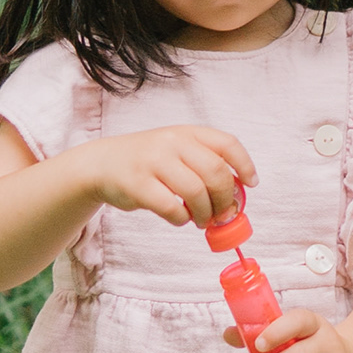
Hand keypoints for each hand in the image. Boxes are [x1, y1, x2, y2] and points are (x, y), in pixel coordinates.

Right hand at [83, 123, 254, 227]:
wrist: (102, 163)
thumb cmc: (148, 161)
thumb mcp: (176, 149)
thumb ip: (203, 163)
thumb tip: (236, 195)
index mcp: (187, 132)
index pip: (227, 144)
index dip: (245, 165)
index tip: (251, 185)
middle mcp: (172, 143)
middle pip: (216, 172)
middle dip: (226, 199)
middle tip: (224, 215)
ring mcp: (154, 162)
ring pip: (196, 192)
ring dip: (206, 213)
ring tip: (202, 221)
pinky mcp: (138, 185)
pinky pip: (172, 208)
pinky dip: (182, 218)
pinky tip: (179, 218)